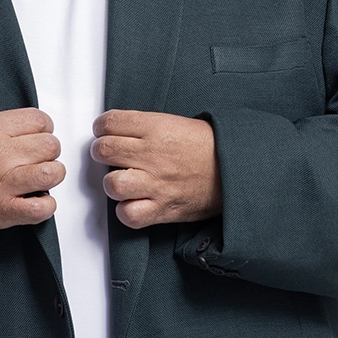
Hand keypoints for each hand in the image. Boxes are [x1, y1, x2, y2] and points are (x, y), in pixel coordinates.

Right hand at [0, 109, 64, 232]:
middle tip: (37, 161)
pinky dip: (46, 206)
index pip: (41, 121)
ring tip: (39, 180)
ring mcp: (3, 184)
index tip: (37, 139)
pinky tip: (36, 201)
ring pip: (53, 173)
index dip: (44, 130)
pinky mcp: (2, 211)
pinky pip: (42, 208)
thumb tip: (33, 132)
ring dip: (51, 177)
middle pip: (51, 146)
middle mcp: (1, 154)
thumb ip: (4, 128)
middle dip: (49, 153)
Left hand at [90, 111, 220, 227]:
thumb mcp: (177, 124)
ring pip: (112, 184)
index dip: (101, 127)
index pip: (109, 122)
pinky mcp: (163, 208)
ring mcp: (157, 184)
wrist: (235, 170)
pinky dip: (126, 211)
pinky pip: (129, 215)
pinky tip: (133, 203)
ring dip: (112, 183)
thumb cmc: (208, 148)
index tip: (105, 132)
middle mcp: (153, 155)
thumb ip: (145, 127)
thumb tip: (118, 132)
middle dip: (101, 151)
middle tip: (109, 155)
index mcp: (157, 128)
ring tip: (121, 180)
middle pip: (105, 150)